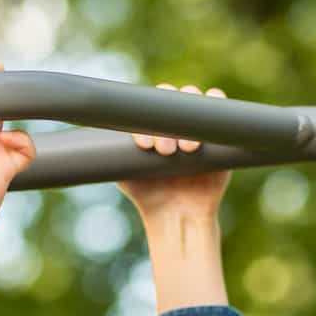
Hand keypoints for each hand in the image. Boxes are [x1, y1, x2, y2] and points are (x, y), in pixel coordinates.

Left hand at [116, 85, 231, 223]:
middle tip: (164, 150)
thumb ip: (115, 153)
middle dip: (168, 122)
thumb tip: (94, 135)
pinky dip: (216, 101)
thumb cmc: (148, 194)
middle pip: (172, 99)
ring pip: (194, 101)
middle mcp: (174, 121)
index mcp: (152, 125)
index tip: (144, 145)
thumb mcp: (125, 173)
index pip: (148, 105)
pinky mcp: (220, 133)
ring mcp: (198, 124)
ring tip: (186, 149)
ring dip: (190, 118)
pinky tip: (210, 109)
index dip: (145, 118)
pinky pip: (220, 107)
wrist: (177, 216)